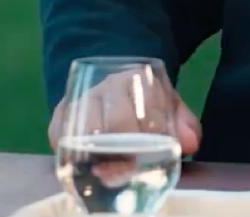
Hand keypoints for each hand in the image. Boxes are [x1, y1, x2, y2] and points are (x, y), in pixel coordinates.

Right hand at [47, 74, 202, 155]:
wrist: (113, 86)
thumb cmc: (144, 101)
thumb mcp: (169, 105)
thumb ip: (184, 123)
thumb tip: (189, 142)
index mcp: (136, 77)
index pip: (148, 106)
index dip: (154, 133)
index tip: (158, 152)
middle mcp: (105, 85)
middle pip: (117, 121)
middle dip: (128, 148)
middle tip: (133, 167)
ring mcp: (81, 99)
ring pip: (86, 129)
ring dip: (99, 154)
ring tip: (111, 171)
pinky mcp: (61, 116)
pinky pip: (60, 136)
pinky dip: (72, 153)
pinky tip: (87, 165)